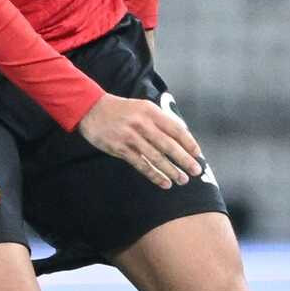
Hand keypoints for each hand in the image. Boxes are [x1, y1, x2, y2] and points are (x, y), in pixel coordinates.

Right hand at [76, 93, 202, 189]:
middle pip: (168, 145)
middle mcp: (142, 124)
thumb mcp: (143, 108)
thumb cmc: (122, 110)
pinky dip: (154, 175)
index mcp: (151, 112)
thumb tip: (182, 136)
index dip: (188, 143)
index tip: (198, 154)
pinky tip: (164, 182)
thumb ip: (161, 121)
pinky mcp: (120, 149)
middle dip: (184, 160)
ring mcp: (130, 137)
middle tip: (196, 171)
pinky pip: (141, 164)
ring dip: (171, 170)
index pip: (176, 129)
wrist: (91, 109)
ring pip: (156, 157)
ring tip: (183, 179)